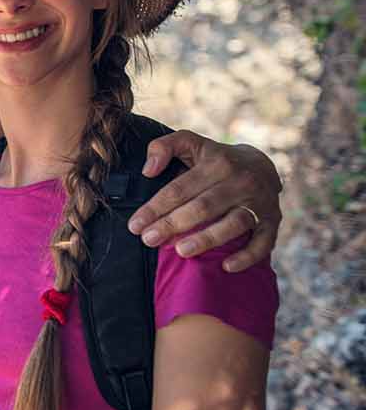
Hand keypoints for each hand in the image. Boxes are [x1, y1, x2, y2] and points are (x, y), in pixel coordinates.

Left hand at [129, 132, 282, 272]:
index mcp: (217, 164)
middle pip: (203, 207)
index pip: (180, 189)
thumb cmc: (215, 158)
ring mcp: (259, 202)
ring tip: (181, 252)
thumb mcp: (190, 142)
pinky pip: (264, 242)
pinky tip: (226, 266)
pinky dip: (247, 256)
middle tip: (149, 240)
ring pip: (233, 224)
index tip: (135, 225)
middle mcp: (240, 182)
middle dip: (173, 225)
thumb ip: (163, 147)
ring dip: (207, 239)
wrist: (262, 164)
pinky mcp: (274, 220)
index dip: (155, 208)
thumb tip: (148, 171)